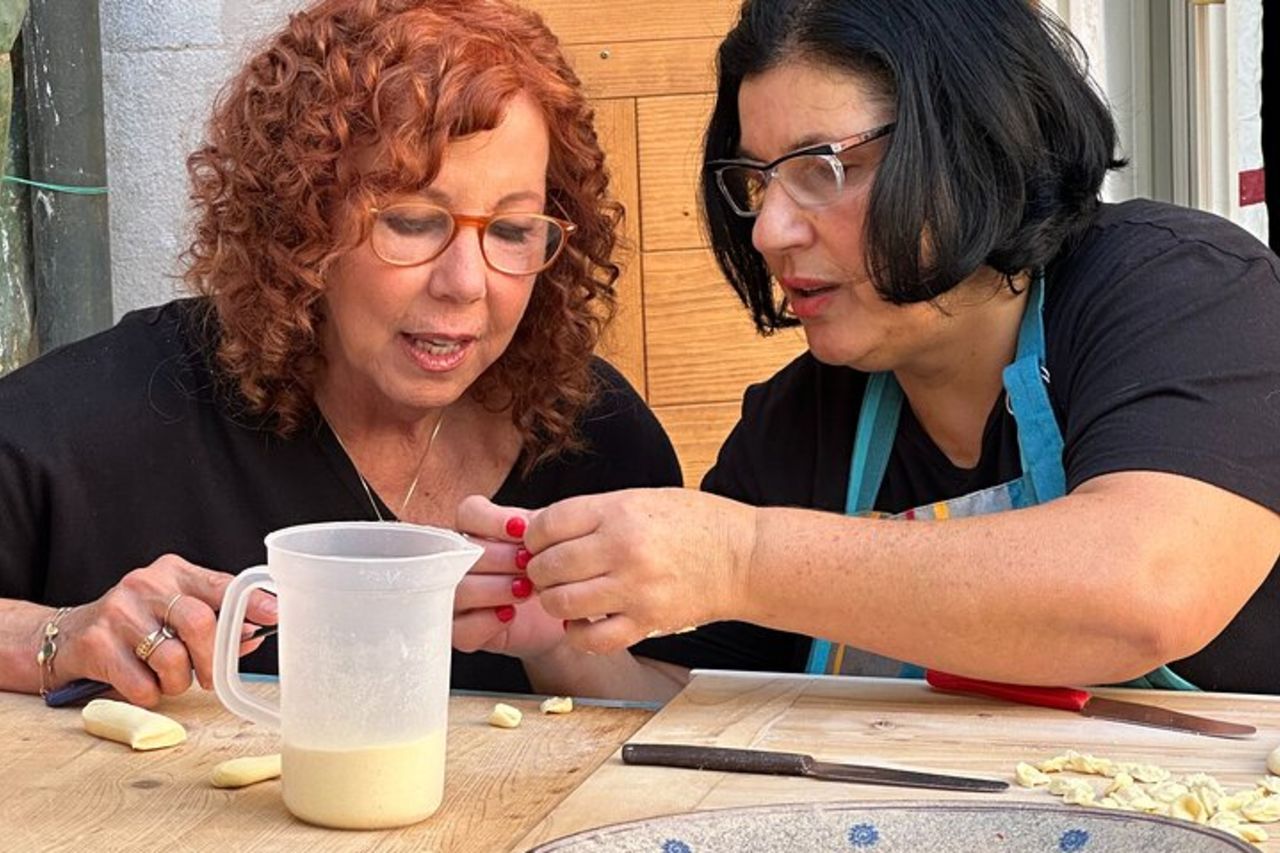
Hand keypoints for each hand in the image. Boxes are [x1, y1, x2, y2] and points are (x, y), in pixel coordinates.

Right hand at [55, 554, 277, 706]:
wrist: (71, 636)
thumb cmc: (138, 625)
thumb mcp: (176, 612)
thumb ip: (217, 622)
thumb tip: (255, 635)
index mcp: (174, 572)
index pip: (221, 584)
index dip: (250, 602)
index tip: (275, 615)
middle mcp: (146, 585)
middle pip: (199, 623)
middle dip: (212, 659)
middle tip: (211, 679)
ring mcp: (118, 612)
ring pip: (171, 658)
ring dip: (178, 681)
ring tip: (169, 678)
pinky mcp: (96, 644)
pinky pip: (142, 684)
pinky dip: (150, 694)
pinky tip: (141, 682)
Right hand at [453, 496, 565, 657]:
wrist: (565, 614)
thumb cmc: (555, 572)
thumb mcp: (551, 542)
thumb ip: (540, 526)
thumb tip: (528, 523)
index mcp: (478, 531)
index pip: (468, 514)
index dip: (492, 520)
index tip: (521, 530)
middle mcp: (460, 562)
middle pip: (462, 552)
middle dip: (500, 558)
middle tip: (528, 564)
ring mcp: (456, 597)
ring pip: (459, 590)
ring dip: (495, 588)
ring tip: (525, 589)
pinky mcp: (462, 632)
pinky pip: (461, 629)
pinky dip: (486, 621)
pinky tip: (510, 614)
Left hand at [521, 488, 756, 654]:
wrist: (744, 557)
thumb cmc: (696, 524)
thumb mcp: (642, 499)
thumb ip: (594, 513)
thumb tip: (540, 528)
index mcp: (621, 511)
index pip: (548, 524)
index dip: (533, 536)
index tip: (538, 542)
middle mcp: (624, 549)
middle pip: (549, 565)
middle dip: (539, 570)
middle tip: (547, 571)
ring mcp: (635, 589)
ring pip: (562, 603)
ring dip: (554, 601)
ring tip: (563, 595)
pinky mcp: (646, 622)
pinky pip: (592, 639)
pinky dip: (577, 634)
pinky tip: (582, 622)